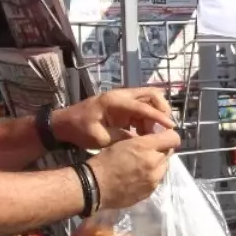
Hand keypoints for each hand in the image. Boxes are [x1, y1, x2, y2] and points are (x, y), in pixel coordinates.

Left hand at [53, 88, 174, 149]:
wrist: (64, 123)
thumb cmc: (79, 129)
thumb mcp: (99, 138)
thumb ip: (121, 138)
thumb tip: (140, 141)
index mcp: (115, 101)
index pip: (143, 106)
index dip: (158, 117)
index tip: (171, 127)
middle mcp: (122, 95)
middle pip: (152, 94)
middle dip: (163, 109)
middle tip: (166, 127)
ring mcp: (123, 99)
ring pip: (149, 100)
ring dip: (156, 115)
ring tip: (155, 133)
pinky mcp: (123, 106)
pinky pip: (142, 109)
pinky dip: (148, 120)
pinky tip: (146, 134)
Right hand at [86, 128, 181, 210]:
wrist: (95, 186)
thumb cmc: (105, 161)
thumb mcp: (122, 143)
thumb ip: (142, 141)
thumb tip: (154, 140)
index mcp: (146, 147)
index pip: (173, 138)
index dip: (169, 136)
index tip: (162, 137)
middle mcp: (154, 163)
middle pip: (169, 153)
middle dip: (161, 151)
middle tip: (148, 152)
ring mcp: (154, 179)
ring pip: (164, 168)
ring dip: (157, 165)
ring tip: (141, 166)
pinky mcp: (150, 191)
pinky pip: (157, 181)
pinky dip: (151, 177)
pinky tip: (138, 178)